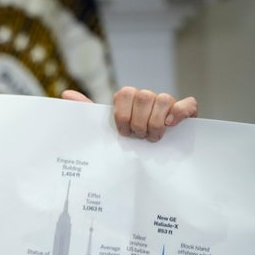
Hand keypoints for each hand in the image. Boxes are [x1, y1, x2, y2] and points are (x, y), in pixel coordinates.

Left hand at [62, 86, 197, 141]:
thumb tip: (66, 94)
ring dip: (156, 122)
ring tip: (153, 138)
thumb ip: (88, 111)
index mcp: (129, 100)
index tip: (122, 133)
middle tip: (137, 138)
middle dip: (138, 122)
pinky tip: (171, 125)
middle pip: (143, 96)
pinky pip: (188, 104)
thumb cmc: (126, 143)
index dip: (122, 114)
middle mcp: (148, 99)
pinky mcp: (187, 112)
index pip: (124, 93)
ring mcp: (168, 104)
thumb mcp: (106, 129)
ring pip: (163, 99)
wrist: (152, 160)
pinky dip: (179, 113)